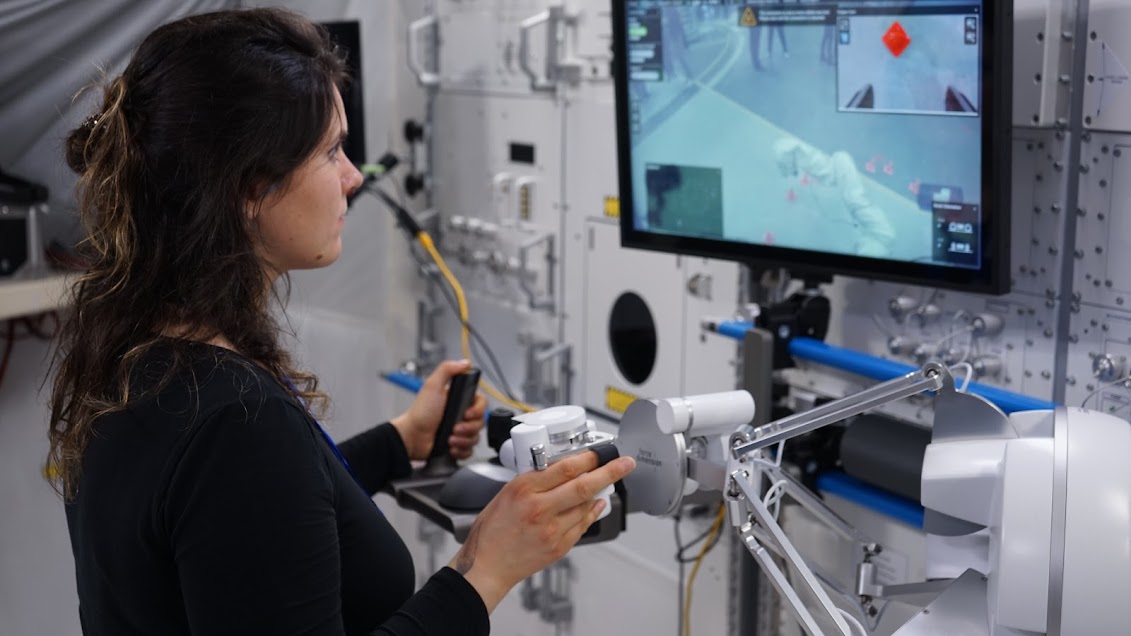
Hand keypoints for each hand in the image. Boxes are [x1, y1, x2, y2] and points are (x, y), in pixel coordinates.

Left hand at [391, 360, 486, 460]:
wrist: (412, 437)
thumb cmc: (420, 413)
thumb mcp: (433, 386)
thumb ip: (447, 370)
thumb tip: (465, 363)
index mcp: (459, 400)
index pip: (482, 404)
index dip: (478, 410)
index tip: (468, 413)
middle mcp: (461, 415)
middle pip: (481, 422)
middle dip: (468, 427)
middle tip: (454, 428)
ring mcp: (460, 431)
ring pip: (476, 437)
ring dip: (463, 439)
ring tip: (450, 439)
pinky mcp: (457, 445)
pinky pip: (469, 450)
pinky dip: (461, 450)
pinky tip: (450, 447)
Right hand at [448, 451, 636, 612]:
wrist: (486, 564)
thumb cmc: (492, 530)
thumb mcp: (507, 492)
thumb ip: (535, 481)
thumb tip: (563, 469)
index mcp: (524, 489)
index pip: (565, 468)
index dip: (589, 458)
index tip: (601, 451)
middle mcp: (539, 508)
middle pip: (583, 485)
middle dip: (610, 471)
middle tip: (625, 463)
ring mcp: (551, 530)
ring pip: (586, 505)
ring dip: (599, 491)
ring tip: (606, 482)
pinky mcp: (559, 547)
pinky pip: (583, 525)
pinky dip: (592, 512)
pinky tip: (597, 504)